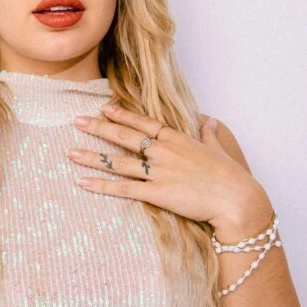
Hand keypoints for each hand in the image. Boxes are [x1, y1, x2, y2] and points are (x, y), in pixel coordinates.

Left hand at [68, 102, 268, 231]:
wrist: (236, 199)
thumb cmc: (231, 176)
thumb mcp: (219, 149)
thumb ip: (209, 135)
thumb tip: (208, 122)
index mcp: (178, 139)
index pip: (145, 123)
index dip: (123, 115)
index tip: (105, 108)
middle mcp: (164, 152)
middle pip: (125, 136)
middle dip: (99, 128)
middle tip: (77, 121)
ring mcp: (159, 172)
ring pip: (118, 161)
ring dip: (92, 156)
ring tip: (70, 152)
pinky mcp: (156, 193)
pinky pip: (123, 188)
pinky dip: (101, 185)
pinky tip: (82, 182)